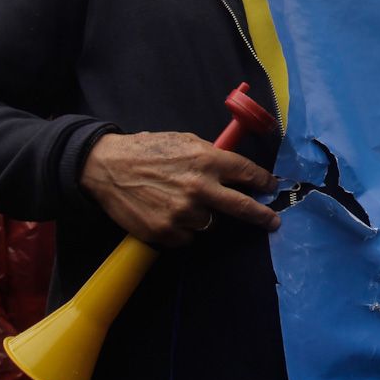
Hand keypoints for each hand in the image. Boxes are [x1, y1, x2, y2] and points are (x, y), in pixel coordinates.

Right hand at [80, 132, 280, 247]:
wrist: (106, 166)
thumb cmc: (147, 150)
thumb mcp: (184, 141)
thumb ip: (211, 156)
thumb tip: (234, 171)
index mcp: (208, 160)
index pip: (247, 173)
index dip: (263, 181)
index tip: (271, 187)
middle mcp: (200, 187)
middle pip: (243, 207)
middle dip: (262, 216)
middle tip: (273, 221)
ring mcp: (183, 212)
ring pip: (210, 223)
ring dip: (203, 216)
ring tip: (180, 202)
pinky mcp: (166, 231)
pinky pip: (188, 237)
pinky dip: (182, 229)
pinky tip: (166, 213)